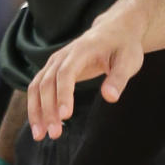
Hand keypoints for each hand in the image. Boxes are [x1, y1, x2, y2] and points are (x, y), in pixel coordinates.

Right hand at [27, 11, 144, 141]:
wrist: (115, 29)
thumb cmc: (124, 45)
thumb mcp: (129, 60)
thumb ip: (119, 78)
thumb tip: (110, 98)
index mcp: (83, 49)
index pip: (67, 72)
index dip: (64, 94)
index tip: (66, 116)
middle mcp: (64, 54)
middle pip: (48, 81)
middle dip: (48, 109)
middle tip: (55, 134)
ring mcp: (56, 61)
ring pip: (37, 85)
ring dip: (36, 110)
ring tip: (40, 136)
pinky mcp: (54, 69)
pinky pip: (38, 87)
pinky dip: (35, 106)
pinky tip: (39, 125)